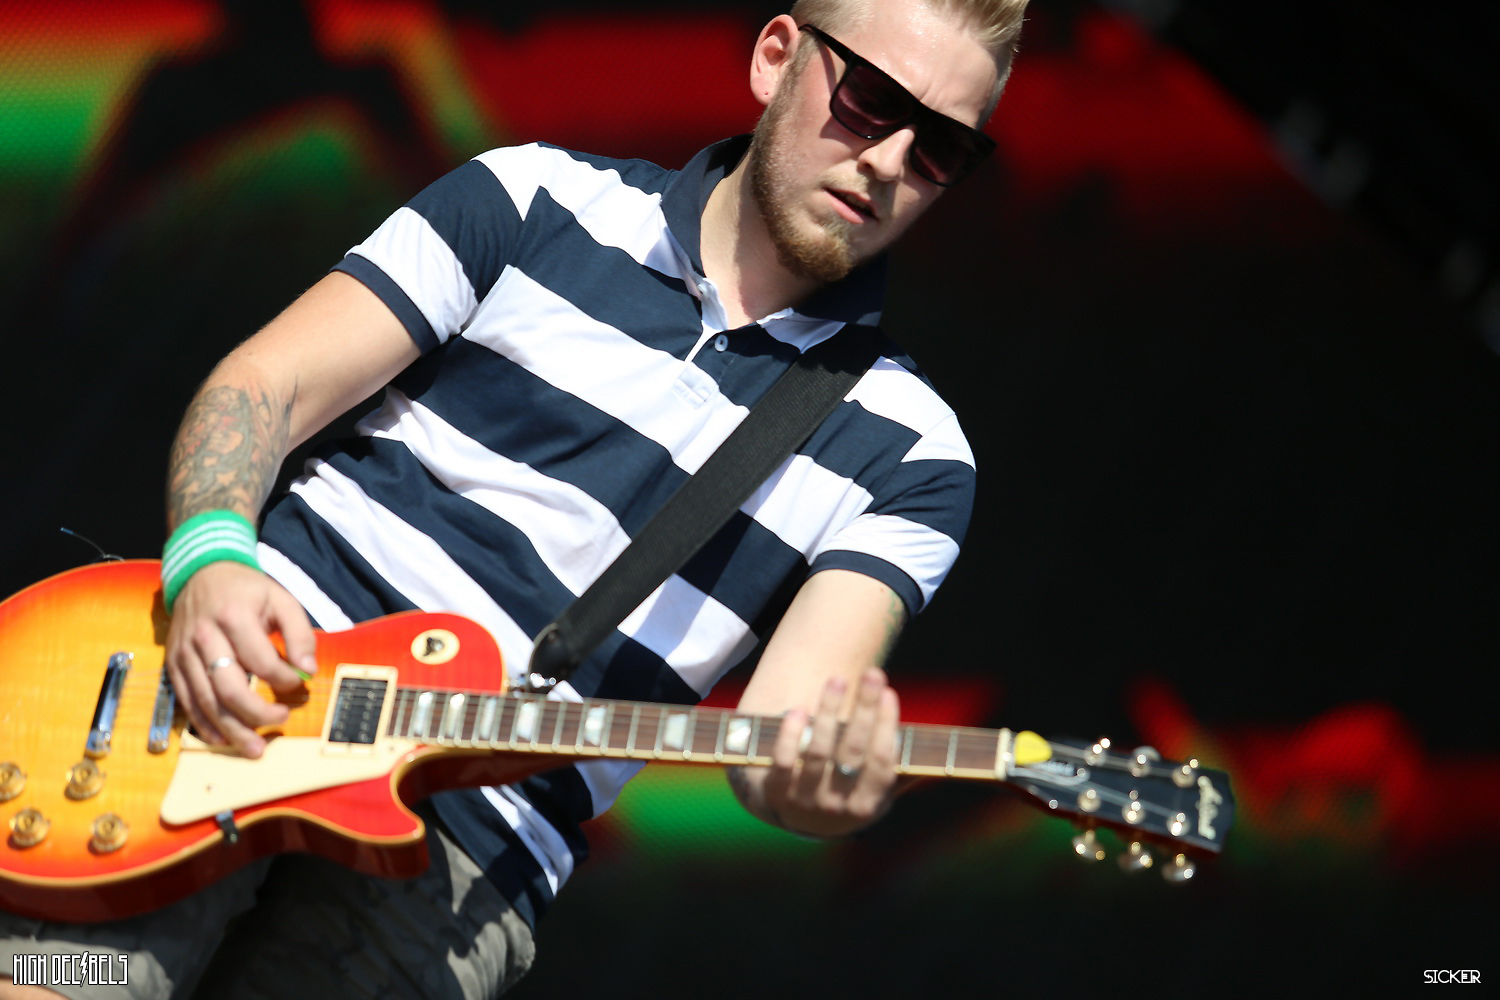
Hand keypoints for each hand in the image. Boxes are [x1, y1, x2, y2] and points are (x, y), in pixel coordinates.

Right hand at [164, 561, 316, 757]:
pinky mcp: (173, 664)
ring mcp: (184, 653)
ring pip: (206, 700)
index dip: (284, 679)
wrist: (200, 574)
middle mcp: (204, 636)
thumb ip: (299, 632)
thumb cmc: (246, 590)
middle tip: (281, 721)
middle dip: (256, 713)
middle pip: (228, 687)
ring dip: (230, 729)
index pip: (261, 661)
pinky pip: (186, 700)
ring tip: (253, 748)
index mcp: (233, 616)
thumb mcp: (281, 599)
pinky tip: (221, 738)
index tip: (298, 684)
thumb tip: (308, 668)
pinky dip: (203, 724)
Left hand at [759, 666, 900, 838]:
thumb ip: (902, 771)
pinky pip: (783, 762)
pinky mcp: (776, 793)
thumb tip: (943, 749)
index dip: (886, 727)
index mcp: (867, 805)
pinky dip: (790, 736)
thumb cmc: (849, 793)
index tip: (889, 693)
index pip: (882, 762)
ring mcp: (805, 801)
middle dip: (864, 709)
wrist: (801, 820)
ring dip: (829, 713)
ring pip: (819, 753)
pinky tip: (798, 711)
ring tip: (837, 680)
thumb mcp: (876, 791)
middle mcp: (837, 806)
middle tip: (872, 674)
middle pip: (853, 751)